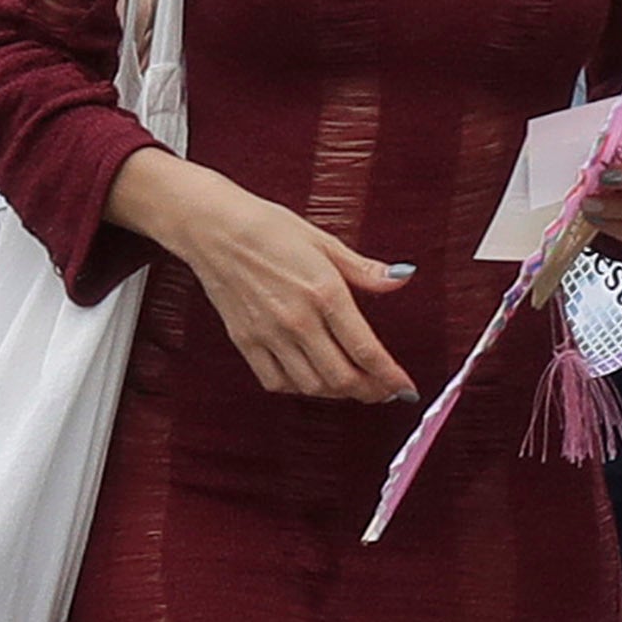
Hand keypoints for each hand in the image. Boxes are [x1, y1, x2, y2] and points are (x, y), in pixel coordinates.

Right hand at [152, 168, 420, 403]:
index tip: (405, 389)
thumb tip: (402, 278)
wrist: (215, 228)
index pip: (366, 350)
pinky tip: (312, 378)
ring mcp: (269, 334)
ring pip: (311, 386)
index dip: (391, 377)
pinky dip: (298, 389)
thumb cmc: (269, 229)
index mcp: (324, 293)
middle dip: (370, 392)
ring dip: (338, 393)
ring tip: (354, 385)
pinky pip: (275, 381)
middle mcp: (298, 320)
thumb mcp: (325, 242)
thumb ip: (366, 269)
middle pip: (341, 377)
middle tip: (385, 391)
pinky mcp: (245, 341)